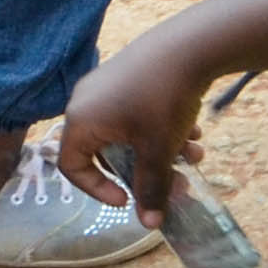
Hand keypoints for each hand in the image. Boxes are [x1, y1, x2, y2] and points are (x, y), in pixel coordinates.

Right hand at [58, 30, 212, 225]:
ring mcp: (107, 84)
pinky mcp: (129, 73)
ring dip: (161, 150)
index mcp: (82, 120)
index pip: (72, 166)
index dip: (98, 190)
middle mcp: (87, 101)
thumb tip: (149, 223)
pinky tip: (193, 129)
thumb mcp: (158, 151)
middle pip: (108, 150)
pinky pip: (137, 111)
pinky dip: (161, 127)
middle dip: (145, 171)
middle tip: (176, 182)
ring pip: (130, 132)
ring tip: (195, 154)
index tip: (129, 199)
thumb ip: (150, 188)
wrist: (189, 45)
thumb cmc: (162, 102)